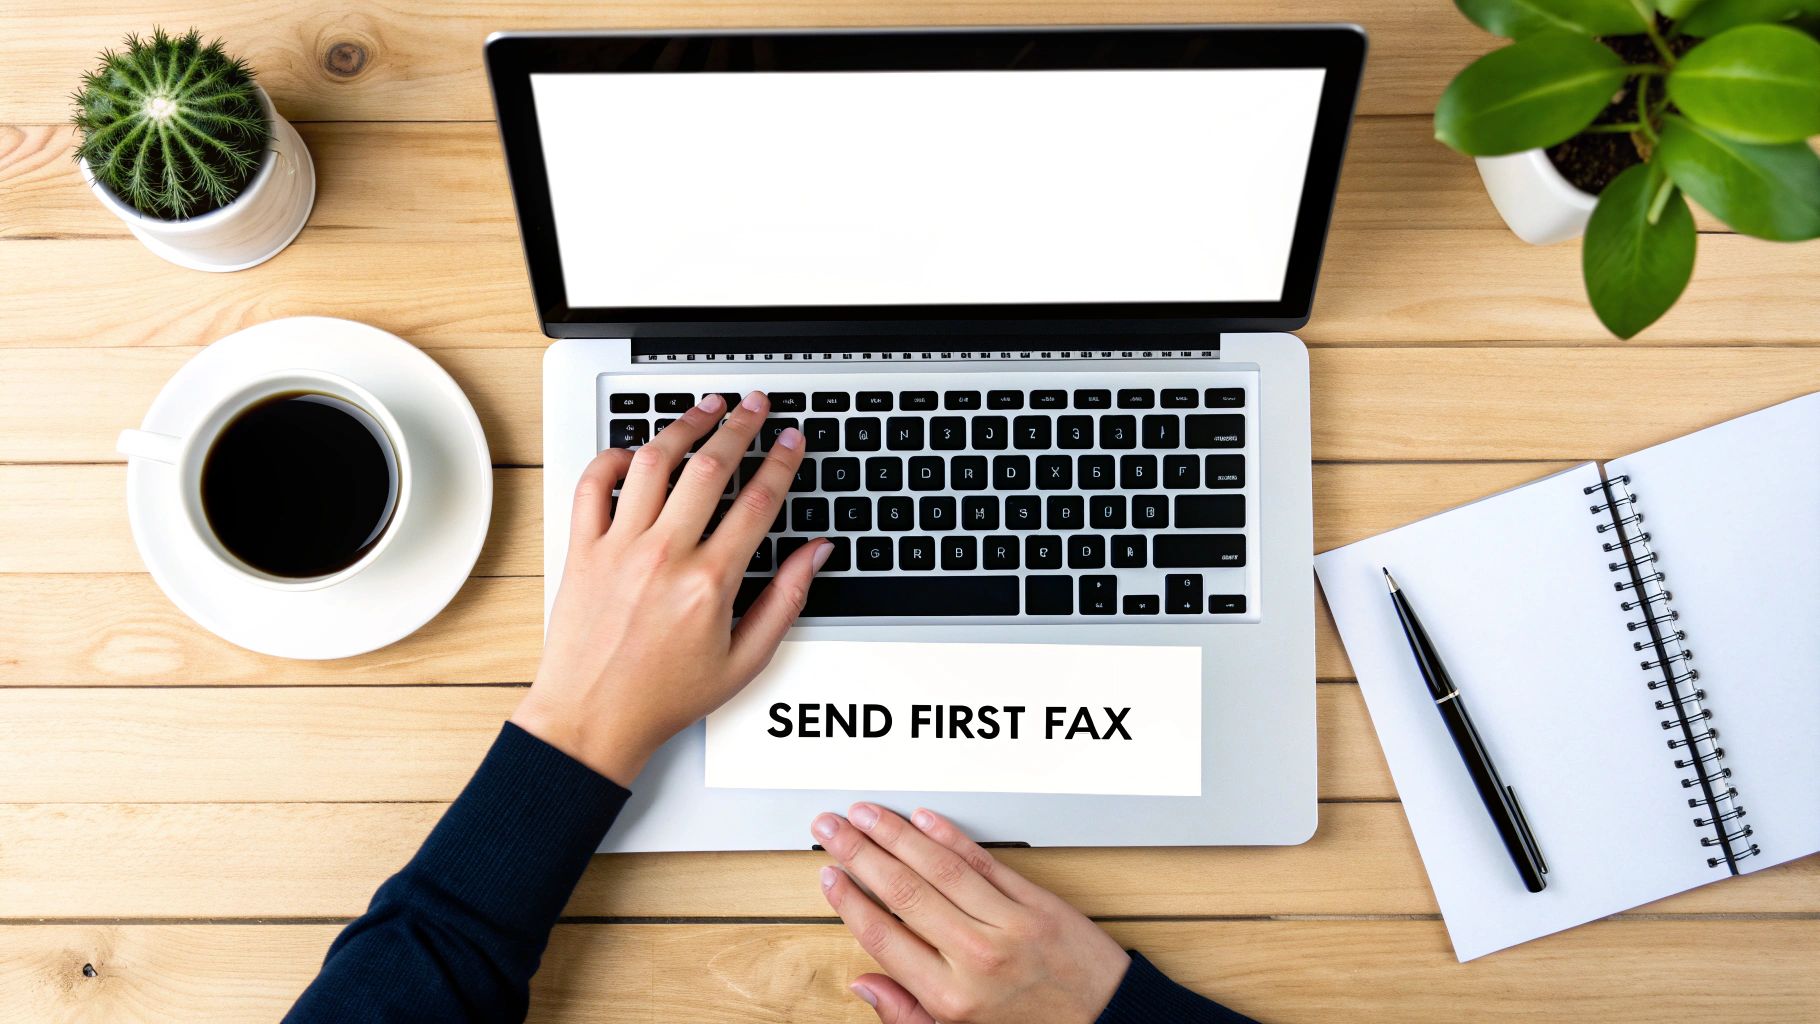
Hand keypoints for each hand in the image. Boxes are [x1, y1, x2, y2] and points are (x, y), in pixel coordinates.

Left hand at [512, 391, 828, 784]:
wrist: (592, 719)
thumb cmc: (663, 698)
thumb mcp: (745, 661)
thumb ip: (786, 600)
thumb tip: (815, 555)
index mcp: (709, 583)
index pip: (758, 502)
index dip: (782, 462)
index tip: (792, 441)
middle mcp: (664, 556)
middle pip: (711, 466)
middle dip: (741, 425)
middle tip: (755, 406)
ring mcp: (618, 548)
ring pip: (655, 462)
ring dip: (684, 425)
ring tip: (705, 407)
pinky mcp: (582, 550)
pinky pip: (593, 485)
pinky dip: (614, 458)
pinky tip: (636, 451)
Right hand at [813, 805, 1130, 1023]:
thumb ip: (907, 1015)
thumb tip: (864, 985)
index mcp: (952, 998)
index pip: (884, 936)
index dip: (849, 901)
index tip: (829, 876)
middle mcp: (976, 957)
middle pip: (903, 892)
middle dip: (859, 853)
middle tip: (831, 828)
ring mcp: (1008, 925)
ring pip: (940, 868)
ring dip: (896, 834)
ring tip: (866, 815)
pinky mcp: (1036, 903)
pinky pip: (985, 862)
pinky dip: (951, 837)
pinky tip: (924, 820)